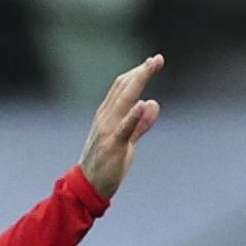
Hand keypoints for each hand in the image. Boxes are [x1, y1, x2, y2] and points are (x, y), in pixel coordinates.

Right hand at [73, 54, 166, 198]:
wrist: (88, 186)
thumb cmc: (106, 163)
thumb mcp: (127, 140)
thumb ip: (140, 123)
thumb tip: (152, 103)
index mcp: (107, 114)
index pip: (123, 86)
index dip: (139, 72)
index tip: (154, 62)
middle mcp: (105, 117)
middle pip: (124, 87)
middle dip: (142, 72)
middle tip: (158, 59)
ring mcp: (108, 129)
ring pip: (124, 99)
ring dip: (138, 81)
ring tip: (150, 67)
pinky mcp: (113, 145)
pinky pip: (125, 127)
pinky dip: (133, 115)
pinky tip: (142, 103)